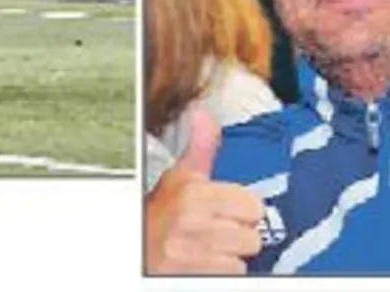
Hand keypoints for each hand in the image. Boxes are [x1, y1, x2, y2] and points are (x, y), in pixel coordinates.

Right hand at [144, 110, 264, 275]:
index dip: (241, 210)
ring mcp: (197, 251)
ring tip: (209, 248)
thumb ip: (200, 149)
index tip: (223, 212)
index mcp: (195, 193)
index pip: (253, 205)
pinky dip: (222, 272)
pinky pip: (234, 273)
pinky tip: (204, 262)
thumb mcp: (177, 179)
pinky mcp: (199, 275)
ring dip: (230, 255)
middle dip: (237, 235)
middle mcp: (196, 221)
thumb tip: (203, 115)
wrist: (136, 250)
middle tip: (215, 232)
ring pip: (245, 256)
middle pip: (253, 234)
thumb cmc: (157, 217)